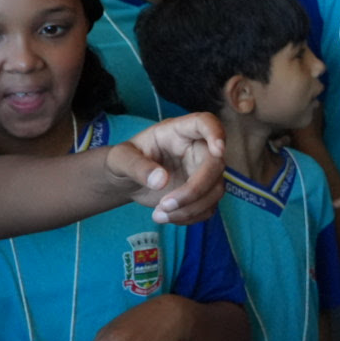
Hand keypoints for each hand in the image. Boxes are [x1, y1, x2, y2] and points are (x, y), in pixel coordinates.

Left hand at [109, 112, 226, 225]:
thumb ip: (137, 167)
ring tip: (158, 215)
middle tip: (164, 205)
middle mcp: (196, 149)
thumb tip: (161, 180)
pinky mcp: (202, 193)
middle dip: (195, 189)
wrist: (127, 180)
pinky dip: (189, 217)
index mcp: (179, 132)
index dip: (216, 133)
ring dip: (190, 208)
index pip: (205, 123)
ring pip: (215, 190)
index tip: (218, 149)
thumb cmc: (124, 160)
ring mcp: (202, 172)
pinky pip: (208, 207)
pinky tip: (167, 217)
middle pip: (215, 164)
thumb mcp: (121, 159)